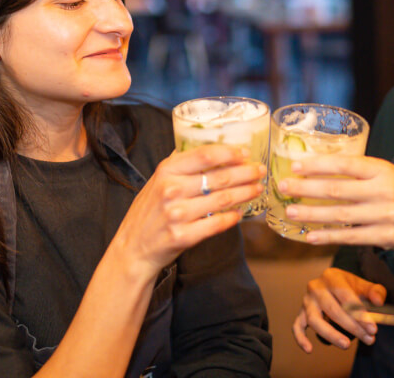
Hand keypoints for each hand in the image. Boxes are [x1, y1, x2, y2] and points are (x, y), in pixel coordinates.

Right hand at [110, 144, 264, 278]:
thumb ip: (178, 164)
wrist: (132, 248)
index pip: (204, 155)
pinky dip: (232, 218)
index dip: (230, 153)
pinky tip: (241, 213)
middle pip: (219, 177)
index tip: (246, 153)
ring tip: (257, 189)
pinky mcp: (183, 236)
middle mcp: (171, 190)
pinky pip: (216, 224)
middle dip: (245, 173)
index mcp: (166, 171)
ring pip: (223, 199)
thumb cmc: (148, 212)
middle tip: (260, 171)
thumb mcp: (156, 180)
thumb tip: (203, 144)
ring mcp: (177, 214)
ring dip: (245, 193)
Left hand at [279, 155, 393, 248]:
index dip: (318, 165)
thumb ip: (355, 169)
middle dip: (306, 189)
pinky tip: (310, 236)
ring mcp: (385, 215)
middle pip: (338, 191)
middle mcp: (384, 191)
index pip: (345, 165)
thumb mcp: (382, 171)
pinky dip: (328, 237)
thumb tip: (314, 165)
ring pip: (341, 216)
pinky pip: (351, 237)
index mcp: (381, 170)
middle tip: (284, 188)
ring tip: (291, 213)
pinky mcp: (385, 236)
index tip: (295, 166)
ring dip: (312, 215)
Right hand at [293, 267, 386, 351]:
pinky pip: (297, 326)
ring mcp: (307, 301)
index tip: (373, 328)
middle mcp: (316, 287)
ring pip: (315, 320)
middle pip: (332, 309)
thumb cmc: (350, 287)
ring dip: (331, 334)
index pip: (345, 295)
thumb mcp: (363, 284)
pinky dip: (300, 338)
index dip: (359, 313)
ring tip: (347, 345)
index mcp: (331, 276)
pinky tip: (309, 349)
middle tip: (368, 338)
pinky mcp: (301, 313)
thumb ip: (375, 291)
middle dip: (351, 326)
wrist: (334, 285)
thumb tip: (378, 301)